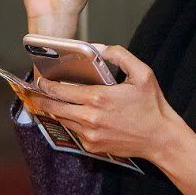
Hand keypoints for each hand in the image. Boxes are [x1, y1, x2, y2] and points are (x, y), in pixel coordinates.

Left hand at [29, 45, 176, 160]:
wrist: (160, 138)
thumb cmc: (152, 105)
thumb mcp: (142, 73)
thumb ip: (119, 55)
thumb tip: (99, 48)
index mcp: (99, 98)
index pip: (61, 90)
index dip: (47, 85)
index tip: (40, 80)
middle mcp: (90, 118)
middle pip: (55, 107)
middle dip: (42, 99)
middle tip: (35, 92)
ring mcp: (90, 135)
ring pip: (63, 120)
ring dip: (56, 110)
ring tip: (51, 101)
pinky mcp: (92, 146)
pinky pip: (74, 132)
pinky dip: (72, 122)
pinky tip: (74, 114)